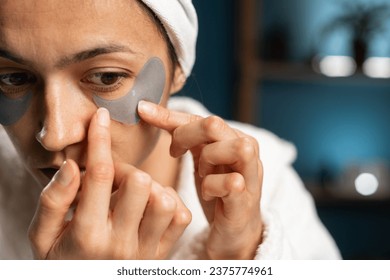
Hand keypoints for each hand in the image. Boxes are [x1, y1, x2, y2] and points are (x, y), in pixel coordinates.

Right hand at [28, 108, 190, 258]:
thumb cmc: (62, 261)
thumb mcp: (43, 236)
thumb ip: (54, 201)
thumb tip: (74, 165)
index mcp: (88, 234)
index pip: (100, 175)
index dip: (99, 140)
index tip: (100, 117)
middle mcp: (122, 243)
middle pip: (140, 182)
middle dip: (126, 169)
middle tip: (114, 179)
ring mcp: (147, 250)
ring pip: (164, 198)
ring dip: (151, 186)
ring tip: (134, 194)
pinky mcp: (163, 253)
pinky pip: (180, 215)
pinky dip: (170, 202)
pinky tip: (152, 206)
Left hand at [138, 101, 263, 258]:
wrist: (234, 231)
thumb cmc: (216, 191)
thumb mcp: (199, 159)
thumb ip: (183, 136)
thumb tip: (148, 110)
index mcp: (233, 136)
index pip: (199, 117)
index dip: (170, 115)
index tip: (143, 112)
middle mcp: (247, 149)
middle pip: (215, 125)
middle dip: (186, 135)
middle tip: (174, 152)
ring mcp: (251, 175)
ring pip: (237, 148)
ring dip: (209, 158)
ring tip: (201, 173)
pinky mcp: (247, 200)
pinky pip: (232, 183)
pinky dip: (212, 187)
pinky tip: (207, 193)